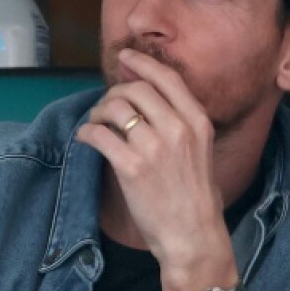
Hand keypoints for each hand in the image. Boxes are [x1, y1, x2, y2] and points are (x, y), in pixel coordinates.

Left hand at [76, 48, 234, 290]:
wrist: (193, 233)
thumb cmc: (197, 196)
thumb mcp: (203, 151)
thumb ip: (182, 124)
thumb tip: (149, 100)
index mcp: (198, 122)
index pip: (167, 79)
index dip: (142, 63)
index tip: (125, 57)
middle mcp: (178, 128)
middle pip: (136, 89)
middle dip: (114, 93)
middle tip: (106, 107)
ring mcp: (155, 147)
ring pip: (115, 108)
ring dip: (98, 112)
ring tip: (97, 124)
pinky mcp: (132, 167)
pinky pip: (99, 135)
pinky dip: (87, 133)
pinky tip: (87, 139)